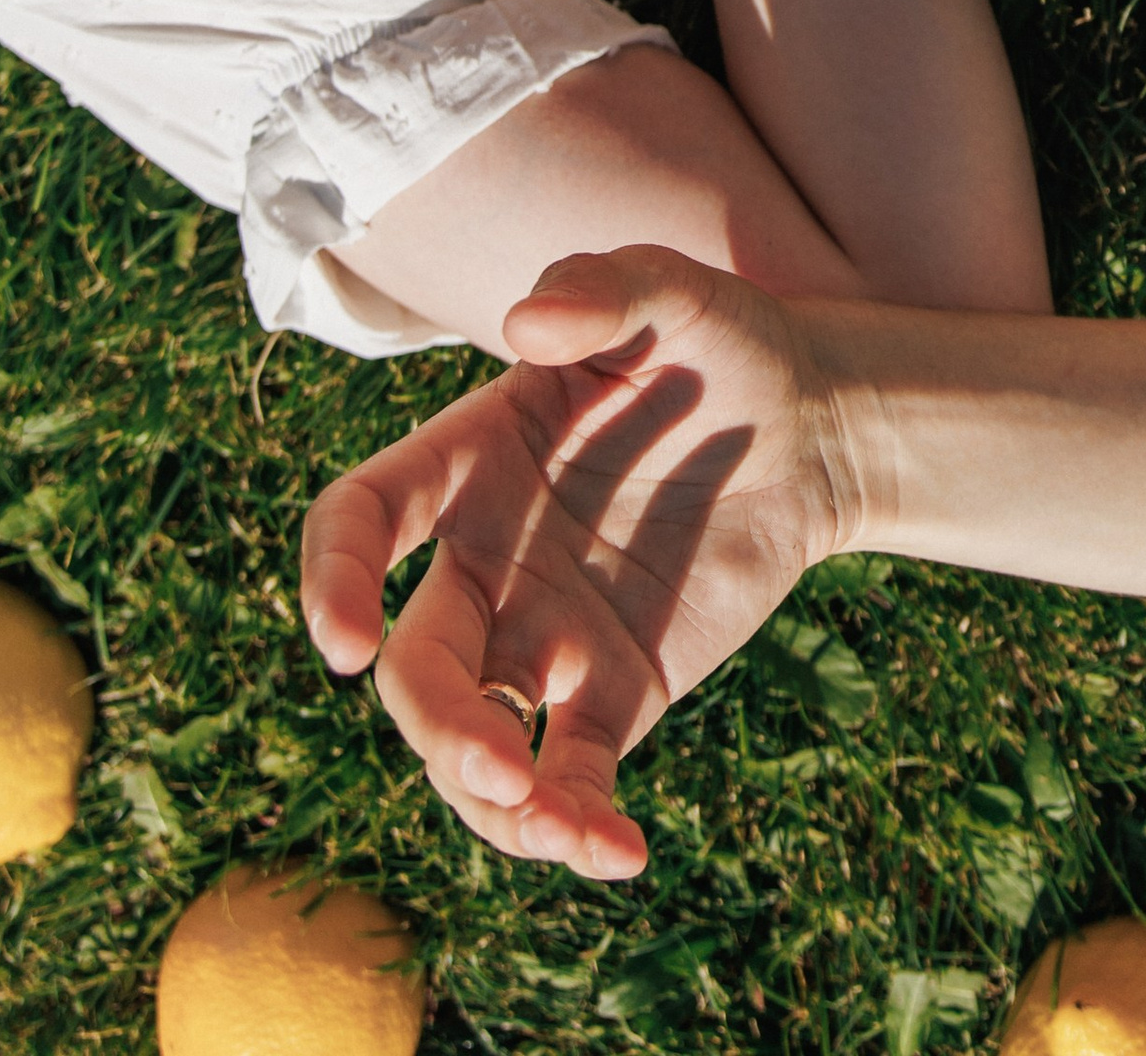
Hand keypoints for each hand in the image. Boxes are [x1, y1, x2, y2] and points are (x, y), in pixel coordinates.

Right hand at [299, 248, 850, 869]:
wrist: (812, 420)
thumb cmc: (722, 341)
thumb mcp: (671, 292)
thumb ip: (599, 290)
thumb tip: (526, 322)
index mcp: (471, 460)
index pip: (362, 518)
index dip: (333, 577)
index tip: (345, 641)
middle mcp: (486, 560)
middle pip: (415, 665)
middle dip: (434, 725)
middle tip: (495, 767)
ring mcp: (542, 636)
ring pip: (470, 742)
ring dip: (494, 802)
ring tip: (572, 830)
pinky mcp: (610, 695)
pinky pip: (567, 778)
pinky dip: (578, 827)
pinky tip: (619, 854)